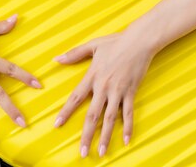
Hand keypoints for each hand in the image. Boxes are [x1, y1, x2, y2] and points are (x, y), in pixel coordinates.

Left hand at [52, 31, 154, 157]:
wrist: (139, 41)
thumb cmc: (115, 42)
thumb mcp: (92, 45)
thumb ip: (74, 54)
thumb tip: (56, 59)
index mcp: (92, 76)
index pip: (75, 98)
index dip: (65, 112)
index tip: (57, 125)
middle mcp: (104, 87)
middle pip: (92, 115)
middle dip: (86, 135)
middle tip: (82, 152)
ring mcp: (118, 91)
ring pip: (110, 119)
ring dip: (105, 137)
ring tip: (101, 152)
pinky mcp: (131, 92)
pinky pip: (128, 113)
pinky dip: (128, 127)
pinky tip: (126, 141)